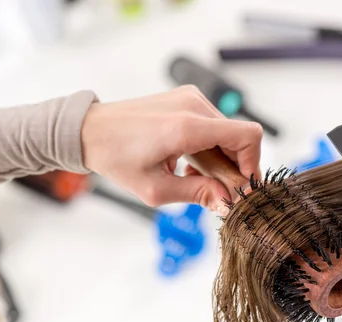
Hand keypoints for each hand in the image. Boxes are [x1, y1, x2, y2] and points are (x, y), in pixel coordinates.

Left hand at [81, 85, 262, 210]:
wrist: (89, 130)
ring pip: (226, 133)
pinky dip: (209, 147)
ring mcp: (190, 98)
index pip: (247, 136)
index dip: (252, 164)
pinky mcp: (185, 99)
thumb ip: (197, 195)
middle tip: (215, 192)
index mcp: (187, 126)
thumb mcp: (155, 188)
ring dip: (219, 159)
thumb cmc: (116, 158)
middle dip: (233, 168)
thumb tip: (228, 203)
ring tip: (193, 177)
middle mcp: (193, 105)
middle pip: (238, 138)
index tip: (240, 187)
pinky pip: (212, 125)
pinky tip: (188, 163)